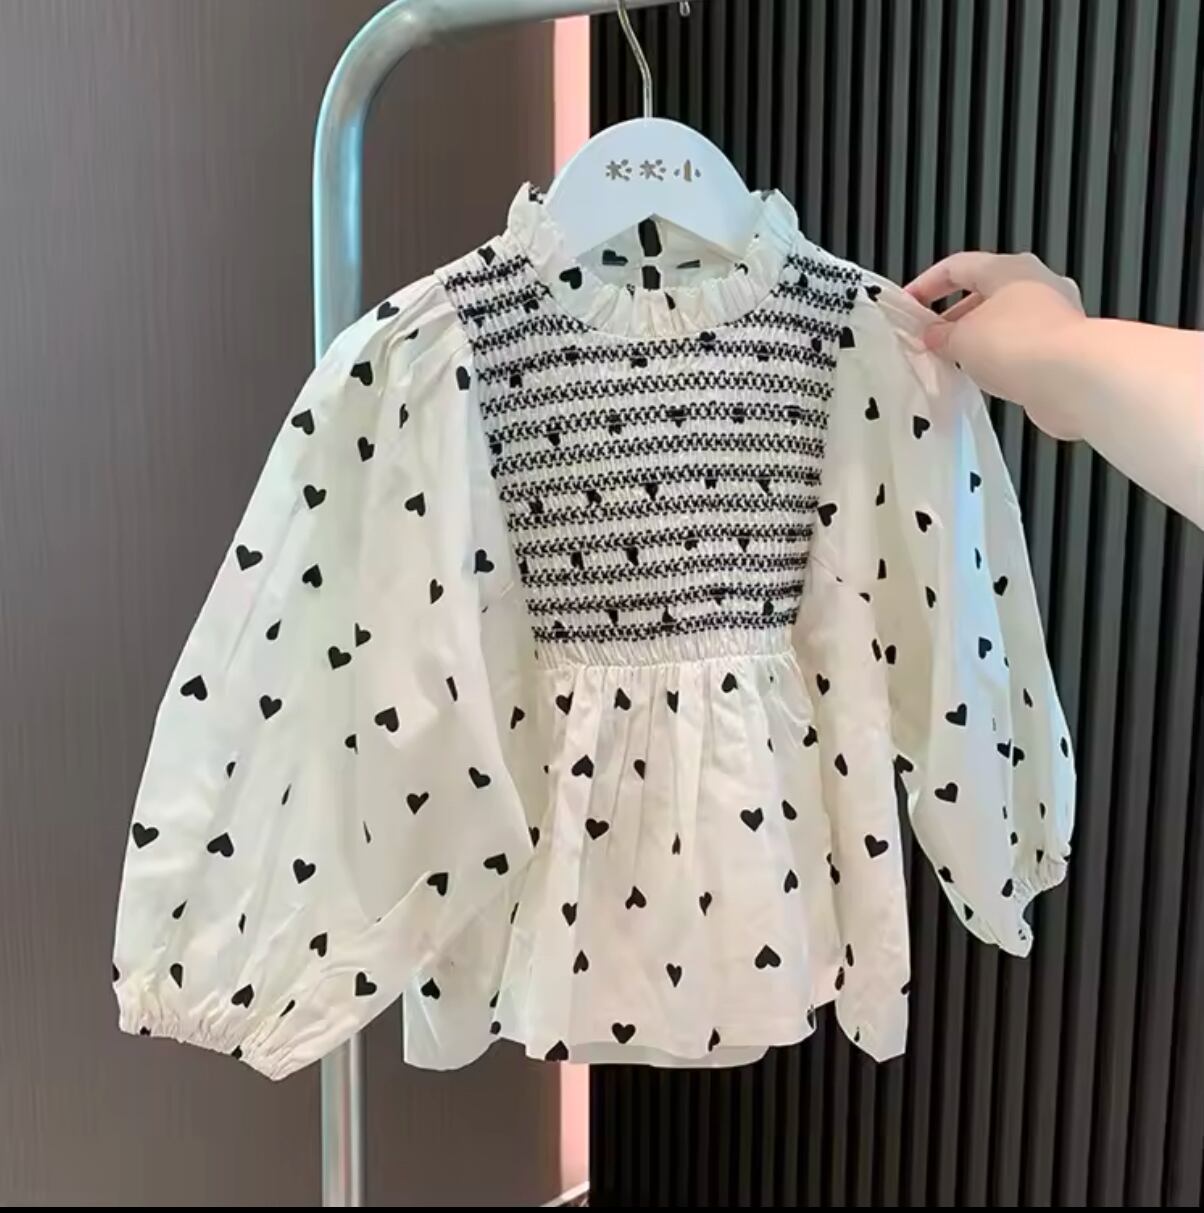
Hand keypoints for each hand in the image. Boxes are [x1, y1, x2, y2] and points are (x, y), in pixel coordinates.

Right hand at [904, 251, 1087, 438]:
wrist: (1074, 378)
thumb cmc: (1021, 343)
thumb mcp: (960, 338)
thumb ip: (940, 334)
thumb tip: (933, 335)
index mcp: (1009, 268)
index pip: (957, 266)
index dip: (926, 284)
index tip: (909, 302)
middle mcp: (1037, 283)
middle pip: (984, 293)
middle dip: (953, 315)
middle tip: (931, 337)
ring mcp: (1055, 314)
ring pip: (1005, 320)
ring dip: (978, 338)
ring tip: (956, 360)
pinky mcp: (1064, 345)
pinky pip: (1022, 345)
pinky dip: (1001, 357)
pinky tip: (986, 376)